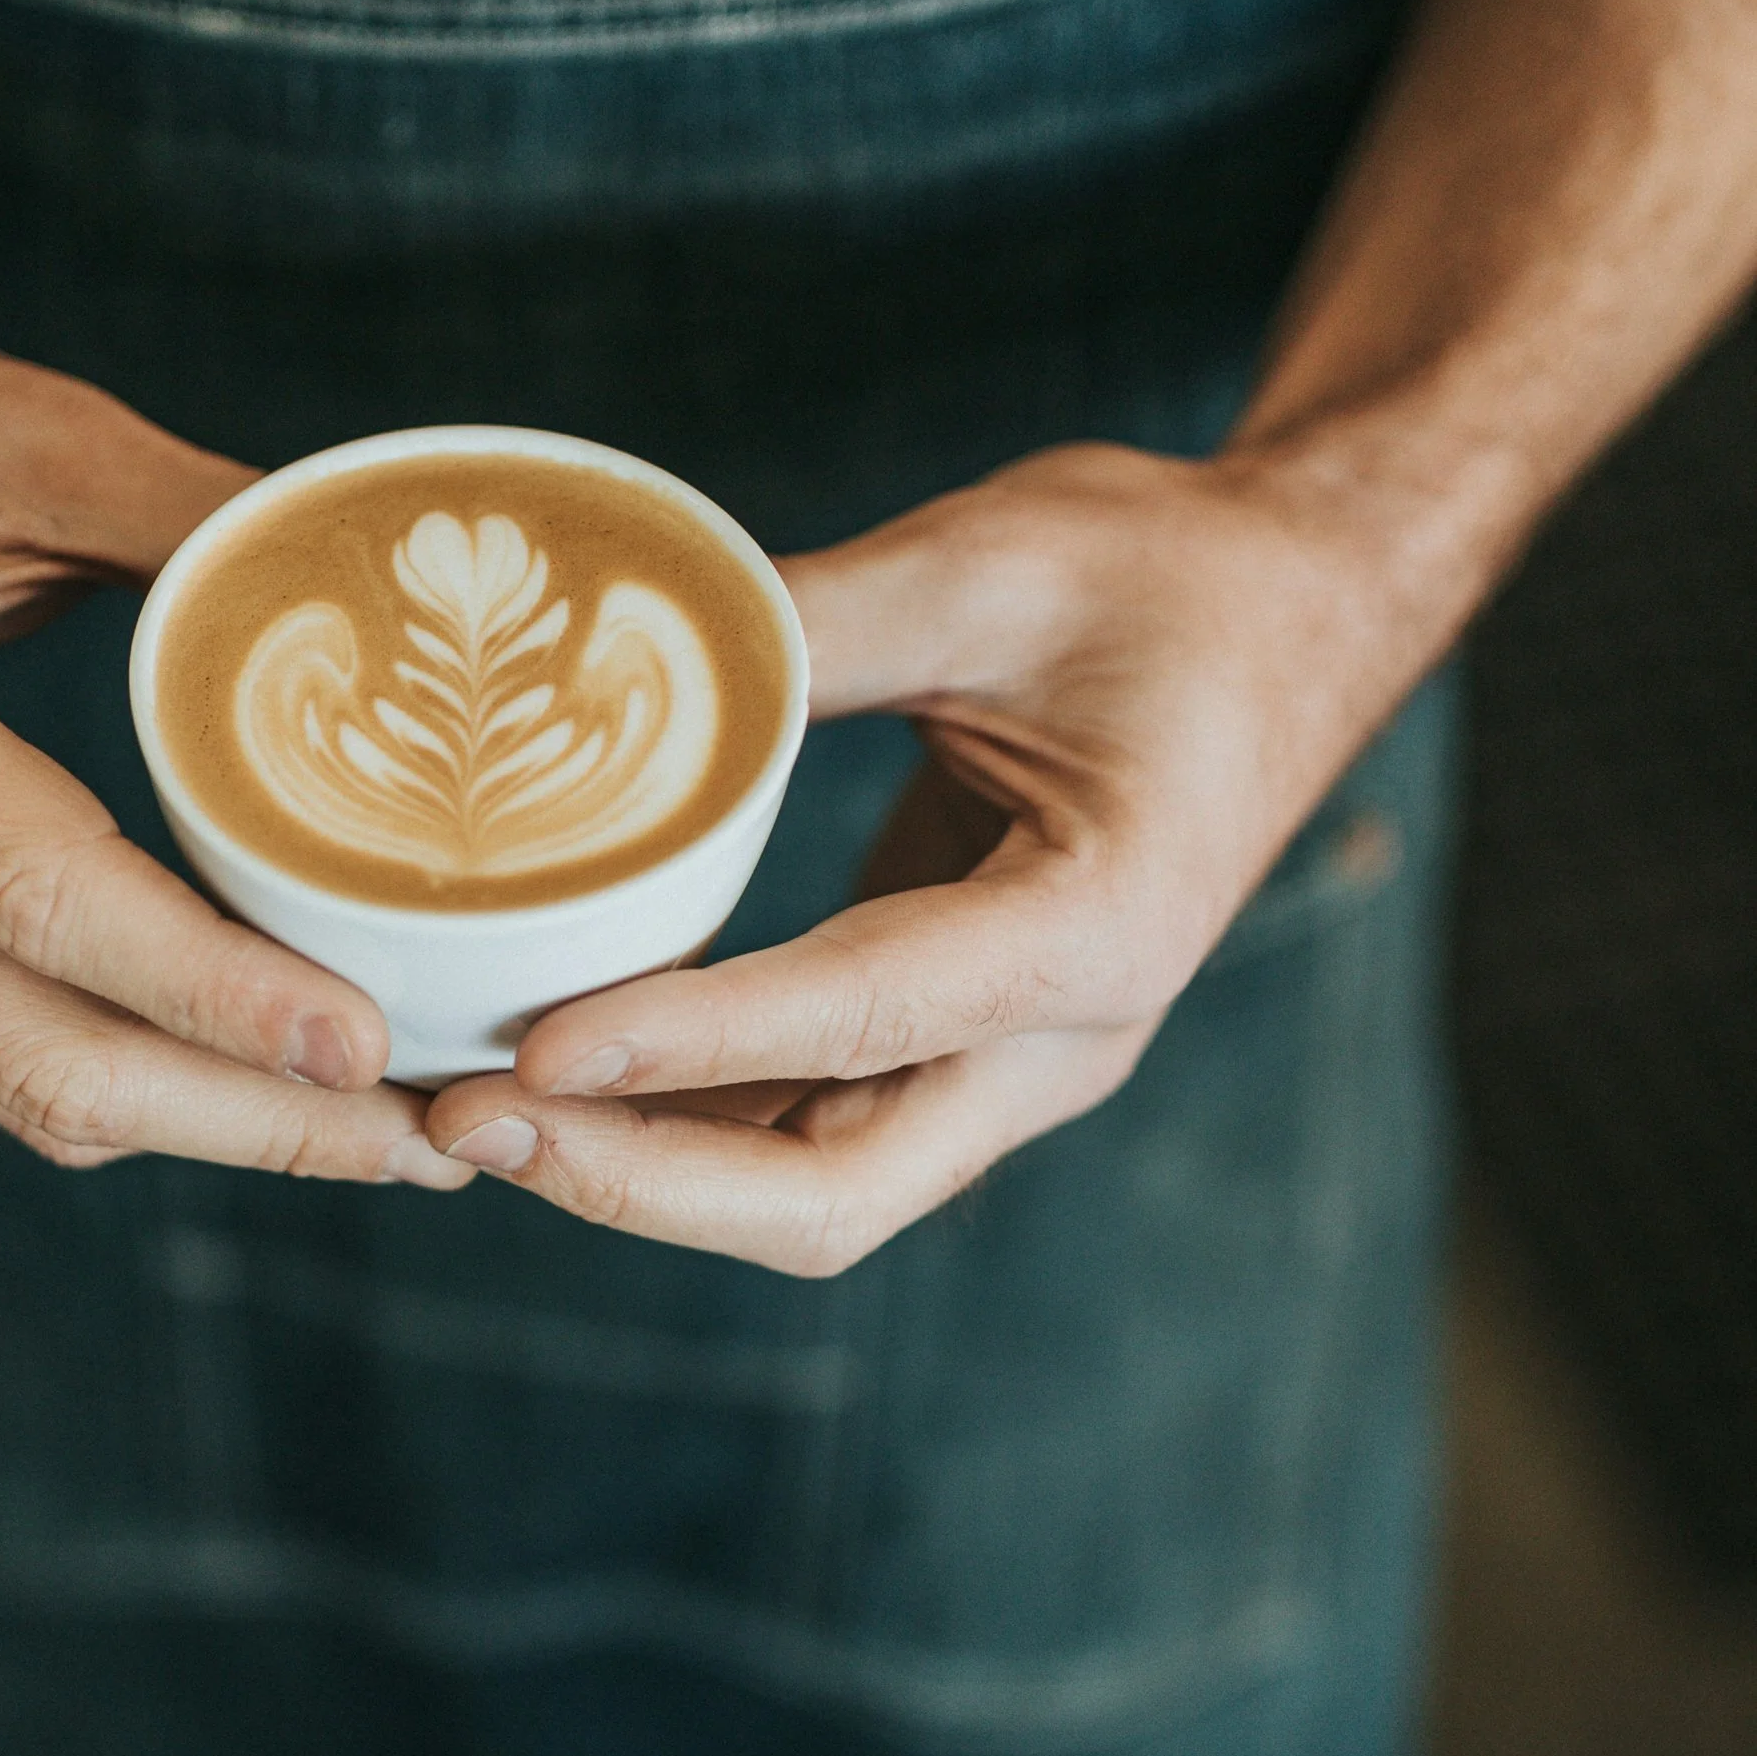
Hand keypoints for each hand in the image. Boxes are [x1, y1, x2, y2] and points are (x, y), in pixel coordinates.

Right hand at [0, 273, 467, 1187]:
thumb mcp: (15, 428)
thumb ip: (200, 518)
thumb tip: (399, 594)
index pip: (41, 898)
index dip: (212, 993)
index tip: (366, 1046)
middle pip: (35, 1052)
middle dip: (246, 1120)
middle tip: (425, 1141)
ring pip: (12, 1085)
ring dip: (203, 1127)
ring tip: (377, 1134)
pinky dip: (125, 1083)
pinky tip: (250, 1081)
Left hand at [426, 441, 1421, 1269]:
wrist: (1296, 614)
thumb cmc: (1170, 577)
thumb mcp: (990, 561)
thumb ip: (806, 621)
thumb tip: (599, 656)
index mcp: (1100, 927)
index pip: (863, 1018)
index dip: (687, 1045)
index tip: (531, 1051)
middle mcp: (1062, 1040)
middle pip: (831, 1194)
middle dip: (637, 1179)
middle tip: (460, 1119)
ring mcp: (1011, 1061)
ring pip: (808, 1187)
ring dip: (636, 1167)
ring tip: (460, 1109)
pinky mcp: (956, 1042)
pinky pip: (805, 1126)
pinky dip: (677, 1120)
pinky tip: (548, 1071)